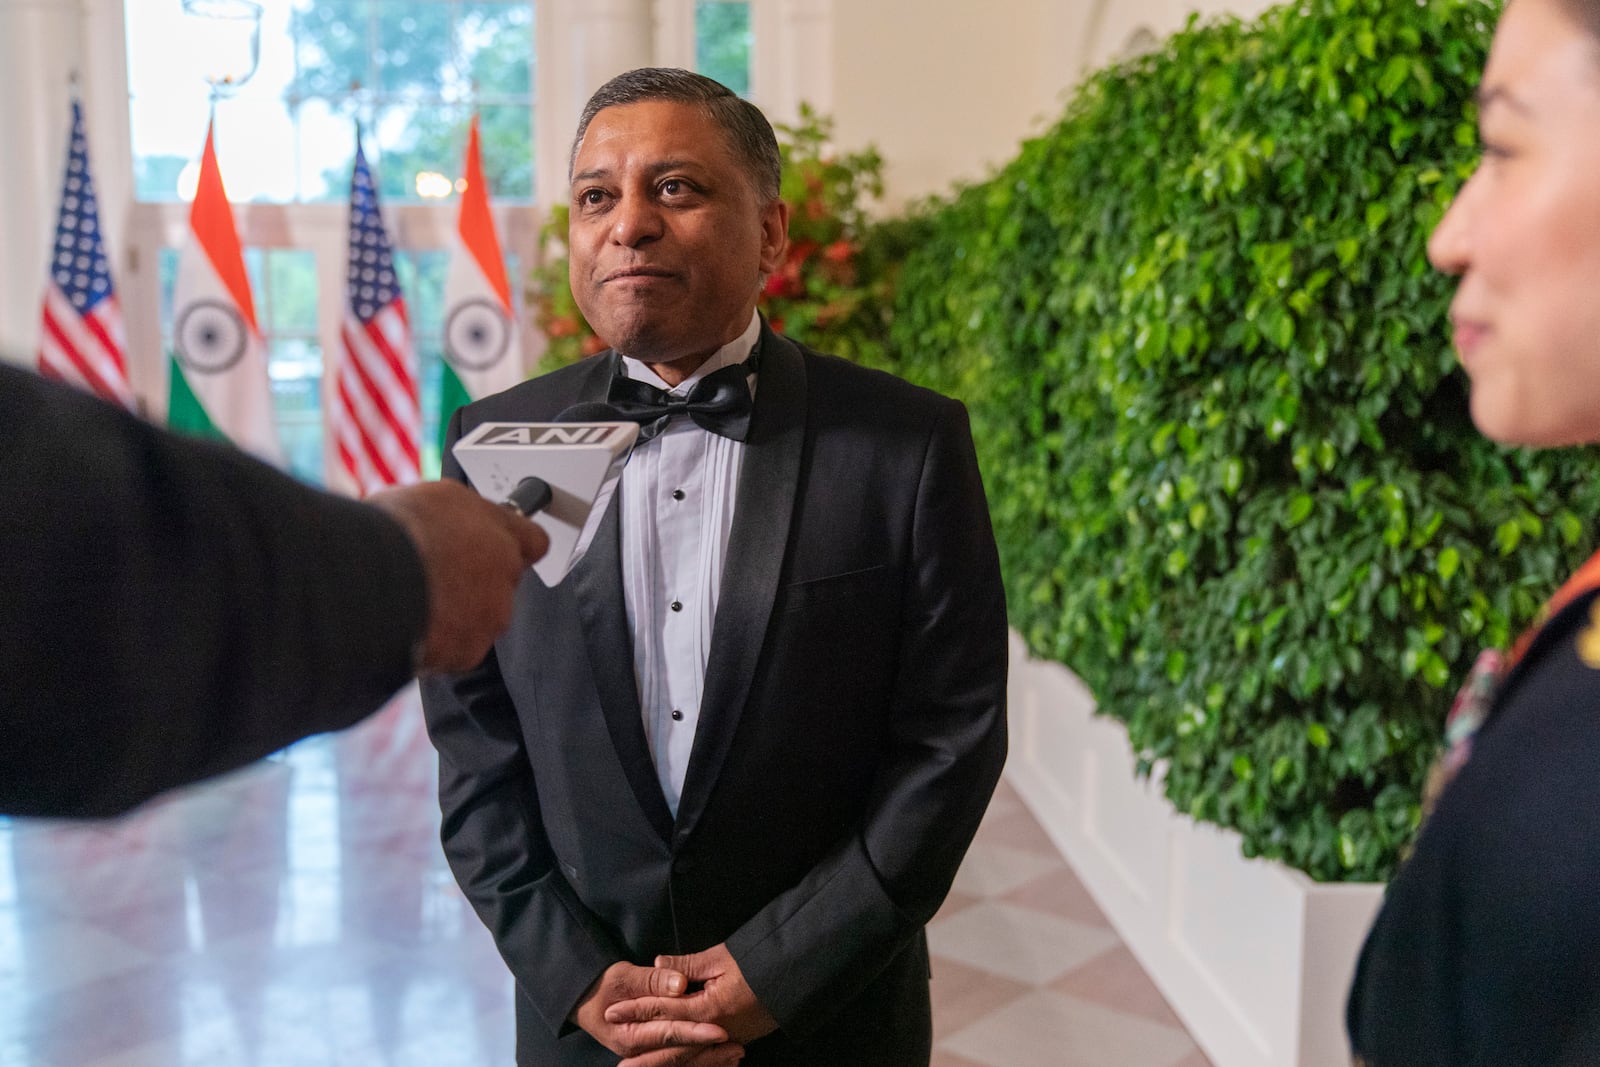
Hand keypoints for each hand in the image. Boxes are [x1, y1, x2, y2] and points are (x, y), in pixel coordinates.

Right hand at [368, 480, 547, 672]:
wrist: (370, 580)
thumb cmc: (394, 533)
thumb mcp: (431, 498)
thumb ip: (456, 514)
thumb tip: (452, 519)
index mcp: (500, 531)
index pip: (532, 541)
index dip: (511, 545)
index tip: (496, 548)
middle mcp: (505, 574)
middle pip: (501, 584)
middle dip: (474, 583)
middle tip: (435, 577)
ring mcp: (491, 616)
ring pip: (480, 619)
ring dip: (456, 615)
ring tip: (414, 603)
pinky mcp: (469, 651)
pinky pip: (456, 649)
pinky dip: (437, 644)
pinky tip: (410, 627)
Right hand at [572, 960, 735, 1064]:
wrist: (586, 999)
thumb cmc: (605, 985)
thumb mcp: (624, 976)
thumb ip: (653, 980)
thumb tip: (679, 984)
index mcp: (630, 1035)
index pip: (668, 1034)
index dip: (695, 1032)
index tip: (721, 1030)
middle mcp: (638, 1052)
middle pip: (677, 1056)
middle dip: (709, 1053)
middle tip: (737, 1047)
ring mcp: (645, 1056)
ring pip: (680, 1063)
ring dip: (708, 1061)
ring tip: (736, 1055)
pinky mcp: (653, 1054)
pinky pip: (678, 1063)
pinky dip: (699, 1062)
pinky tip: (722, 1062)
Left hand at [606, 942, 777, 1057]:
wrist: (794, 976)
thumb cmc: (757, 962)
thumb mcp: (720, 958)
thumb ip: (686, 966)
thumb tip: (658, 963)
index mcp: (707, 1008)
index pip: (663, 1010)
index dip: (636, 1010)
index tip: (611, 1012)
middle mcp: (714, 1031)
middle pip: (671, 1046)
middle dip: (643, 1053)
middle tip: (619, 1063)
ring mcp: (726, 1040)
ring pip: (687, 1058)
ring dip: (661, 1064)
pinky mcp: (735, 1041)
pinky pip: (705, 1058)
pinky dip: (688, 1063)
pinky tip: (674, 1066)